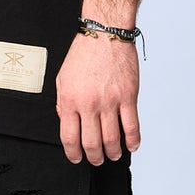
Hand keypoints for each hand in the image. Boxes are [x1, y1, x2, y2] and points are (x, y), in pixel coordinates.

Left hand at [55, 32, 139, 164]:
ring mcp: (110, 101)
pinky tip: (131, 146)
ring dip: (113, 153)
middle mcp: (89, 104)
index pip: (69, 137)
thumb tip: (65, 121)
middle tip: (96, 160)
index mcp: (70, 100)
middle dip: (94, 157)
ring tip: (113, 155)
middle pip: (91, 143)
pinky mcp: (128, 97)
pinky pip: (131, 126)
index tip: (76, 158)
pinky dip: (132, 141)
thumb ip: (62, 102)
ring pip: (112, 139)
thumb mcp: (62, 78)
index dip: (73, 153)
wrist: (105, 34)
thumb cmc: (84, 53)